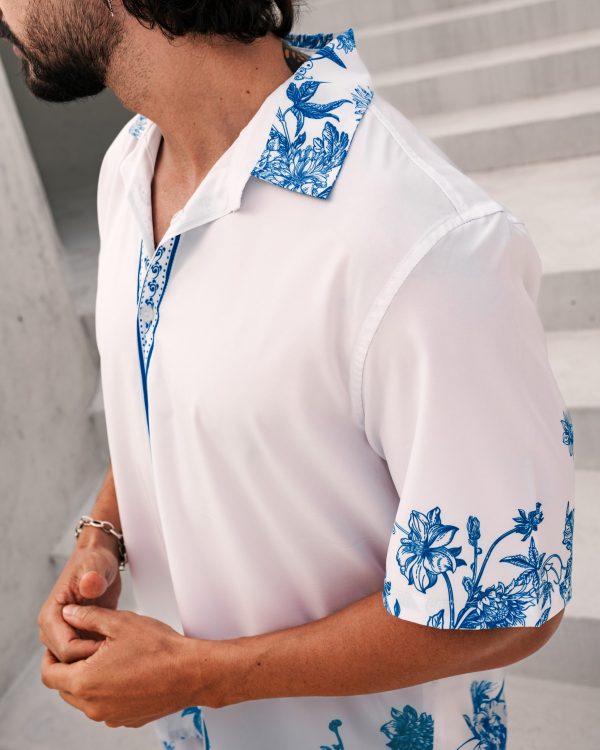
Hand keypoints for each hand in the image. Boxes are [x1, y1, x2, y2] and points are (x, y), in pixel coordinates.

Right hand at [37, 540, 120, 663]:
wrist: (97, 560)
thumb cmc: (94, 561)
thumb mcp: (97, 566)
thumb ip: (93, 577)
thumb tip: (90, 585)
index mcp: (51, 615)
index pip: (65, 649)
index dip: (89, 651)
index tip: (112, 642)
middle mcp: (52, 628)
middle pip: (68, 661)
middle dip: (92, 658)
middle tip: (117, 646)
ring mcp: (62, 633)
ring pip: (75, 662)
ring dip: (95, 659)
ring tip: (117, 647)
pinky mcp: (74, 635)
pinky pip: (82, 656)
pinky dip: (97, 656)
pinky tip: (115, 647)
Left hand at [40, 605, 220, 726]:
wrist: (190, 673)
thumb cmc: (158, 648)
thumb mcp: (120, 623)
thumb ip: (88, 617)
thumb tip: (69, 614)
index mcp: (85, 682)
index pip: (49, 674)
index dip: (49, 657)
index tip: (56, 646)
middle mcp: (93, 706)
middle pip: (64, 689)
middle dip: (68, 668)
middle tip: (83, 648)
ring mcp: (110, 716)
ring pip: (85, 699)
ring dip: (88, 680)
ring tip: (107, 657)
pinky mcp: (126, 719)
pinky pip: (106, 706)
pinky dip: (107, 691)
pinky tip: (124, 672)